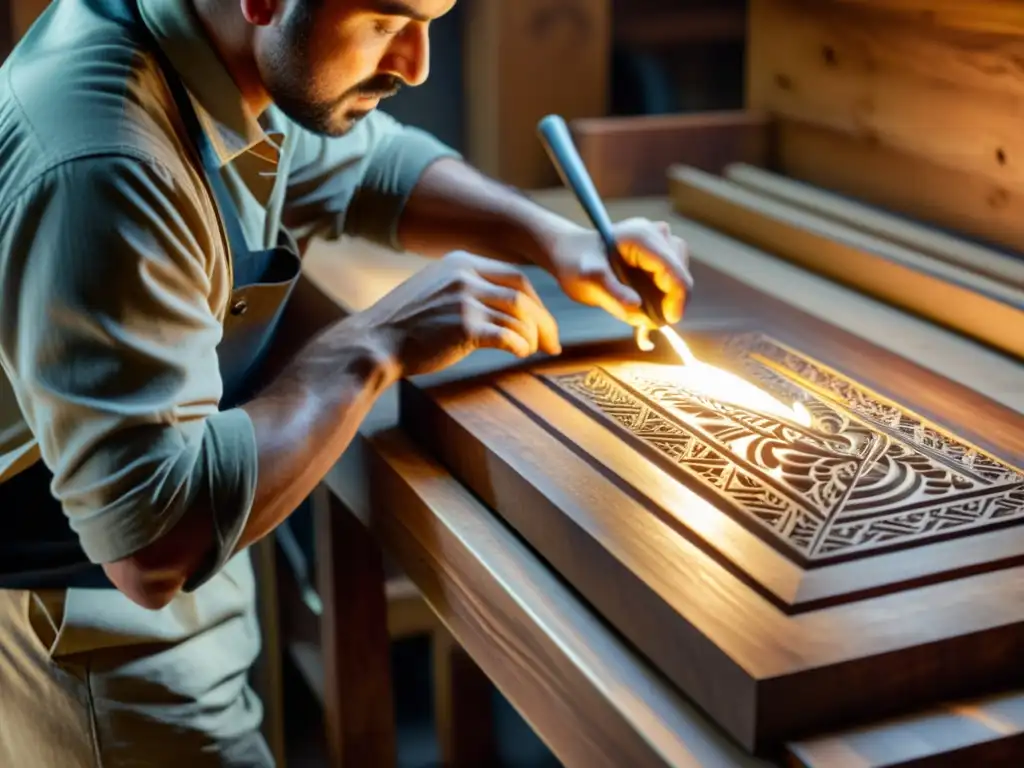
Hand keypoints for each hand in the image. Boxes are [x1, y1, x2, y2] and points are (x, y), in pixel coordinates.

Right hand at [349, 251, 560, 376]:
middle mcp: (465, 275)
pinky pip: (507, 336)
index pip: (513, 276)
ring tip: (535, 351)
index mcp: (460, 261)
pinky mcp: (464, 326)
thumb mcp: (435, 289)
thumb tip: (502, 308)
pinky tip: (519, 354)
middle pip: (523, 293)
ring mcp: (465, 299)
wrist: (374, 343)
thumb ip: (465, 289)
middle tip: (552, 341)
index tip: (542, 320)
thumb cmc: (405, 325)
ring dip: (534, 336)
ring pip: (519, 314)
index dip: (534, 300)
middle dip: (544, 319)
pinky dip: (519, 346)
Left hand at [542, 218, 691, 327]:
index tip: (668, 321)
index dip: (677, 299)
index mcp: (642, 237)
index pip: (675, 271)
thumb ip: (611, 292)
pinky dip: (662, 298)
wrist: (570, 253)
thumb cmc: (575, 262)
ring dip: (666, 300)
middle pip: (681, 274)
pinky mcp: (657, 254)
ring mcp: (659, 243)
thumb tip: (636, 306)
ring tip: (643, 319)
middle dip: (670, 301)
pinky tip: (644, 313)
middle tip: (648, 323)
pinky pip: (671, 278)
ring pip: (678, 278)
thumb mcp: (587, 278)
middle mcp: (656, 235)